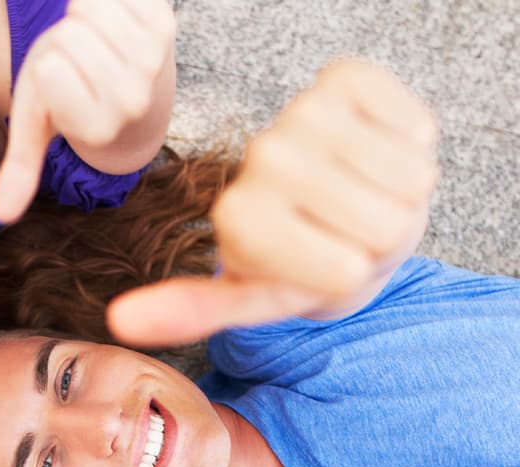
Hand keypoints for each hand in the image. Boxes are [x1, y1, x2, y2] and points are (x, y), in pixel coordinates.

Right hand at [0, 0, 175, 222]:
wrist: (135, 88)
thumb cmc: (72, 100)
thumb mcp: (38, 130)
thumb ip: (20, 168)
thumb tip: (1, 217)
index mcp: (95, 129)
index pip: (49, 69)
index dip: (46, 67)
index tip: (60, 84)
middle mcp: (130, 101)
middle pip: (67, 36)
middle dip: (63, 40)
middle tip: (78, 62)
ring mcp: (152, 63)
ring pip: (90, 8)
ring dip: (84, 16)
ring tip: (95, 41)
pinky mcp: (165, 25)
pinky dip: (106, 0)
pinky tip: (116, 22)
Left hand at [109, 59, 438, 345]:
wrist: (336, 208)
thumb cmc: (299, 265)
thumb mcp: (251, 301)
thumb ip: (192, 310)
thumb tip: (119, 321)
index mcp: (239, 216)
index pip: (342, 271)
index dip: (348, 276)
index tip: (322, 266)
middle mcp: (264, 158)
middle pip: (381, 226)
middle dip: (378, 237)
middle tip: (347, 230)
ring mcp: (304, 113)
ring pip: (408, 178)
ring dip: (400, 194)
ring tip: (363, 195)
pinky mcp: (345, 78)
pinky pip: (414, 125)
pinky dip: (412, 144)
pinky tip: (379, 150)